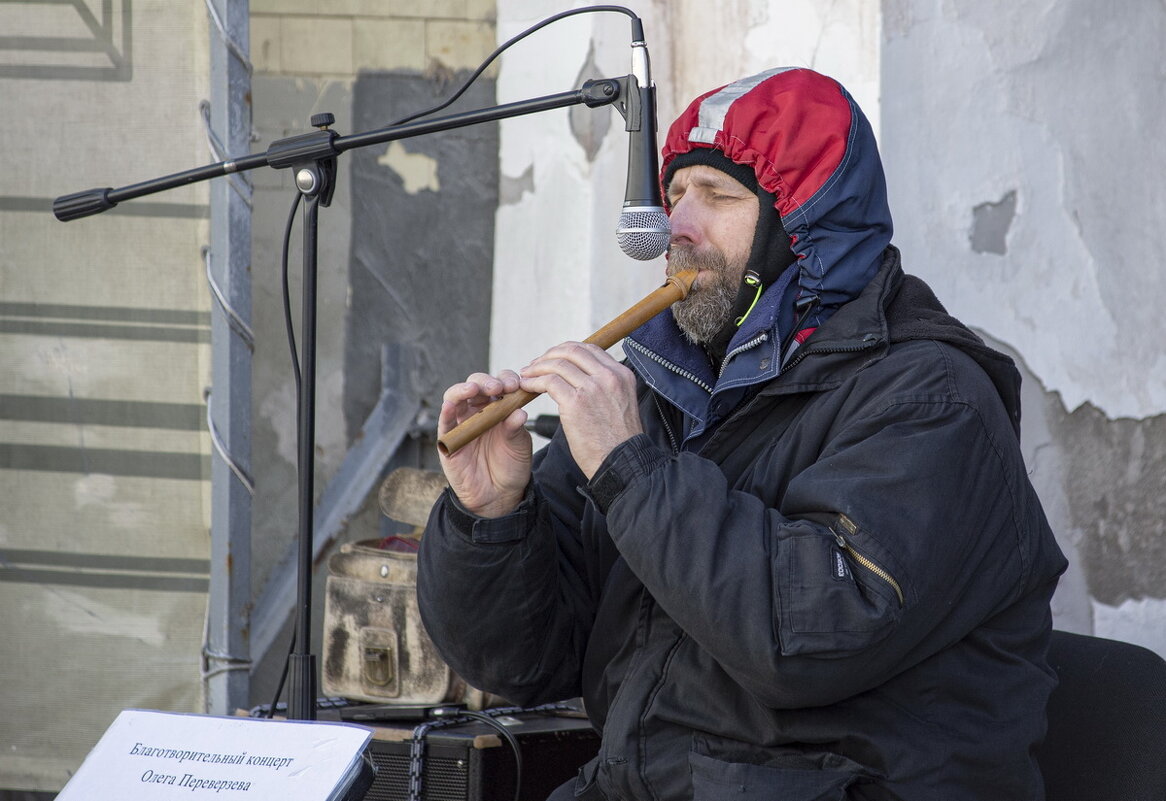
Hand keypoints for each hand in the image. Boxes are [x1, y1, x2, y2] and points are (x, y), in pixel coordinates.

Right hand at [437, 371, 531, 517]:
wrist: (499, 496)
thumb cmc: (511, 466)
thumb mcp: (519, 446)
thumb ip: (516, 429)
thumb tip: (520, 412)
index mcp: (498, 407)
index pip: (499, 383)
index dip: (506, 379)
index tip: (516, 385)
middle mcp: (478, 410)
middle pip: (476, 385)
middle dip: (487, 381)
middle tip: (499, 387)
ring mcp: (462, 423)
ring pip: (456, 397)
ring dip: (463, 389)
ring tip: (474, 389)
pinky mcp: (448, 439)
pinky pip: (445, 421)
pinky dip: (446, 410)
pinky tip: (451, 404)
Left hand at [519, 342, 641, 478]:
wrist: (622, 462)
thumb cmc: (617, 440)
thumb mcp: (620, 403)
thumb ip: (605, 387)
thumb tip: (580, 379)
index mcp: (621, 374)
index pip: (590, 349)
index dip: (566, 350)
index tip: (553, 359)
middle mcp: (609, 376)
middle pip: (572, 351)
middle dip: (549, 355)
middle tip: (535, 365)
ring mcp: (592, 388)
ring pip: (558, 364)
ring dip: (537, 367)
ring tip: (526, 375)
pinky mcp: (576, 402)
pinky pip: (549, 382)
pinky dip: (534, 381)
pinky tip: (527, 386)